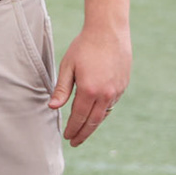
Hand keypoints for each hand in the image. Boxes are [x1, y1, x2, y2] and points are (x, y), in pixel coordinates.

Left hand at [48, 23, 130, 146]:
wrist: (109, 32)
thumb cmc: (84, 47)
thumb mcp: (68, 66)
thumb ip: (62, 89)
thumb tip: (52, 107)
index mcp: (89, 90)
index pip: (79, 117)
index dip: (72, 129)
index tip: (67, 137)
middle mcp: (106, 94)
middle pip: (93, 122)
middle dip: (83, 134)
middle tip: (75, 142)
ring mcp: (117, 91)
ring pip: (103, 115)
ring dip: (93, 125)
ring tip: (83, 131)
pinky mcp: (123, 86)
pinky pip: (111, 105)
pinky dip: (102, 113)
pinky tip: (95, 115)